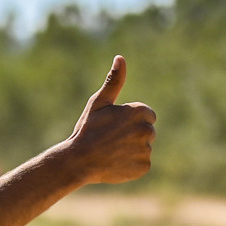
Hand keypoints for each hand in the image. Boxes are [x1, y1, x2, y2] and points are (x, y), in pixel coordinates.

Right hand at [63, 56, 155, 184]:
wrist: (78, 161)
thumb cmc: (87, 129)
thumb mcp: (99, 102)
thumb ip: (114, 81)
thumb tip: (120, 58)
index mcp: (140, 112)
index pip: (147, 115)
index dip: (130, 120)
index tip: (115, 125)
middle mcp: (147, 130)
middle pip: (148, 131)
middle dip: (133, 134)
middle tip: (112, 139)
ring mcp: (145, 150)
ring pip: (144, 148)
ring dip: (132, 150)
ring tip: (112, 151)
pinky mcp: (143, 167)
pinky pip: (142, 164)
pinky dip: (131, 165)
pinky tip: (116, 163)